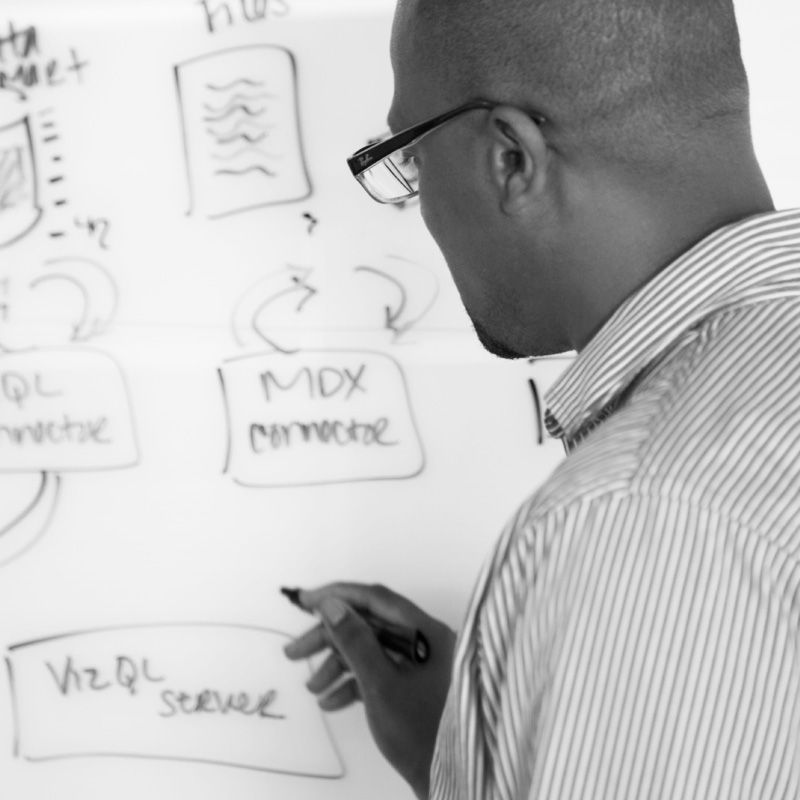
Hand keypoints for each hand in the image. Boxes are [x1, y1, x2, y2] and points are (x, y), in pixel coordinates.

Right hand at [283, 583, 456, 798]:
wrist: (449, 780)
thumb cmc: (419, 731)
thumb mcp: (380, 684)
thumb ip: (355, 640)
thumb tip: (332, 604)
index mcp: (425, 632)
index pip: (377, 599)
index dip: (339, 595)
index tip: (305, 600)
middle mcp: (424, 642)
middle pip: (369, 626)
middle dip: (330, 638)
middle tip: (294, 652)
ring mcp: (419, 665)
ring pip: (370, 650)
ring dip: (337, 665)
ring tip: (312, 688)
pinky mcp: (412, 686)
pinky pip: (377, 672)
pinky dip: (352, 683)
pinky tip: (331, 701)